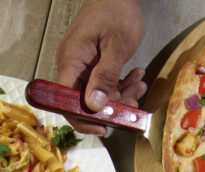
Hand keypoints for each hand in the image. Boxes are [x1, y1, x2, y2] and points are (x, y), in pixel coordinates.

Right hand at [55, 0, 146, 134]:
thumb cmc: (115, 10)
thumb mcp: (116, 46)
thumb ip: (106, 76)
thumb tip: (94, 105)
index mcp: (71, 61)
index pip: (65, 101)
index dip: (82, 119)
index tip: (103, 127)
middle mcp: (73, 66)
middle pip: (84, 102)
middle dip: (111, 107)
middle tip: (132, 105)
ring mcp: (82, 66)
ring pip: (98, 95)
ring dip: (121, 96)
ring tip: (139, 86)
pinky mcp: (93, 64)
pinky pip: (104, 84)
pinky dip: (120, 85)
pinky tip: (135, 78)